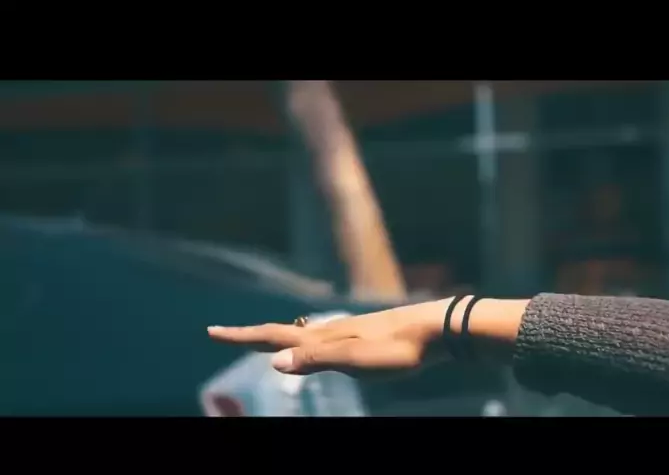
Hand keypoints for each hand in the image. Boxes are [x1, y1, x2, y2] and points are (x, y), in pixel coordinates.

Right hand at [207, 300, 447, 378]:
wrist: (436, 329)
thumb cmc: (398, 349)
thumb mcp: (355, 360)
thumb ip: (316, 360)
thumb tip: (272, 362)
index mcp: (323, 338)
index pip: (272, 337)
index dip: (241, 336)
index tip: (210, 331)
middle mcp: (331, 330)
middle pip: (283, 332)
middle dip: (251, 336)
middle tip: (226, 335)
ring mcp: (348, 331)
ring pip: (303, 333)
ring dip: (278, 337)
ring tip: (265, 340)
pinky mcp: (365, 335)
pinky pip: (324, 338)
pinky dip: (307, 341)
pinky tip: (320, 341)